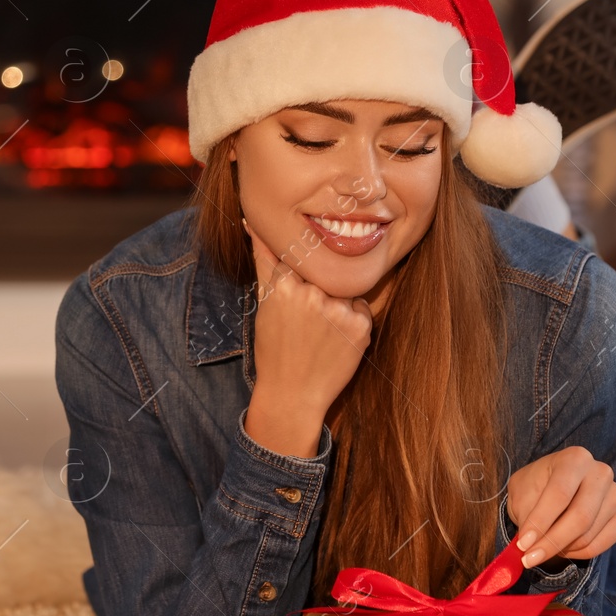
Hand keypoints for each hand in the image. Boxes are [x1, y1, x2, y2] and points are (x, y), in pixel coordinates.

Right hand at [243, 221, 372, 456]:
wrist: (292, 395)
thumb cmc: (274, 348)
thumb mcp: (264, 301)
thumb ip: (264, 257)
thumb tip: (253, 220)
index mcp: (284, 285)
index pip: (301, 259)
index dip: (299, 278)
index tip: (294, 303)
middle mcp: (313, 295)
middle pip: (325, 273)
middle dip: (319, 290)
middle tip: (306, 323)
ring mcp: (339, 311)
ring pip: (346, 288)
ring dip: (337, 304)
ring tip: (319, 334)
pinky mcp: (362, 327)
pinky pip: (362, 308)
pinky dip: (352, 321)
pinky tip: (335, 341)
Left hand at [506, 446, 615, 568]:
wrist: (554, 487)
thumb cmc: (536, 488)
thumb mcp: (522, 494)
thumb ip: (527, 515)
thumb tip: (529, 545)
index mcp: (575, 458)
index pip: (560, 494)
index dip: (541, 522)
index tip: (523, 544)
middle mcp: (601, 472)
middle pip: (580, 517)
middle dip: (551, 542)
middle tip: (529, 558)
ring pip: (589, 535)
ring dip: (562, 548)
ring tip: (543, 546)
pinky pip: (602, 545)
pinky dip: (579, 553)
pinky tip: (563, 547)